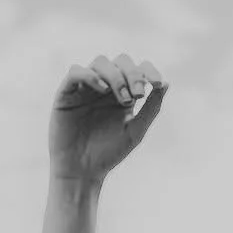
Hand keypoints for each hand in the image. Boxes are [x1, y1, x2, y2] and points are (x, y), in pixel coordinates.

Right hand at [48, 53, 167, 184]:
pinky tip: (102, 89)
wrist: (82, 171)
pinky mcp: (66, 93)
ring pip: (100, 62)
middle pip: (121, 61)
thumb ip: (151, 108)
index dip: (149, 70)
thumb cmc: (109, 153)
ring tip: (122, 99)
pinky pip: (76, 72)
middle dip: (132, 74)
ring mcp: (85, 88)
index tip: (157, 83)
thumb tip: (166, 83)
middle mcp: (105, 87)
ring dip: (115, 76)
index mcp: (123, 93)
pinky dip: (90, 75)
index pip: (138, 69)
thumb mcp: (136, 131)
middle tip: (137, 95)